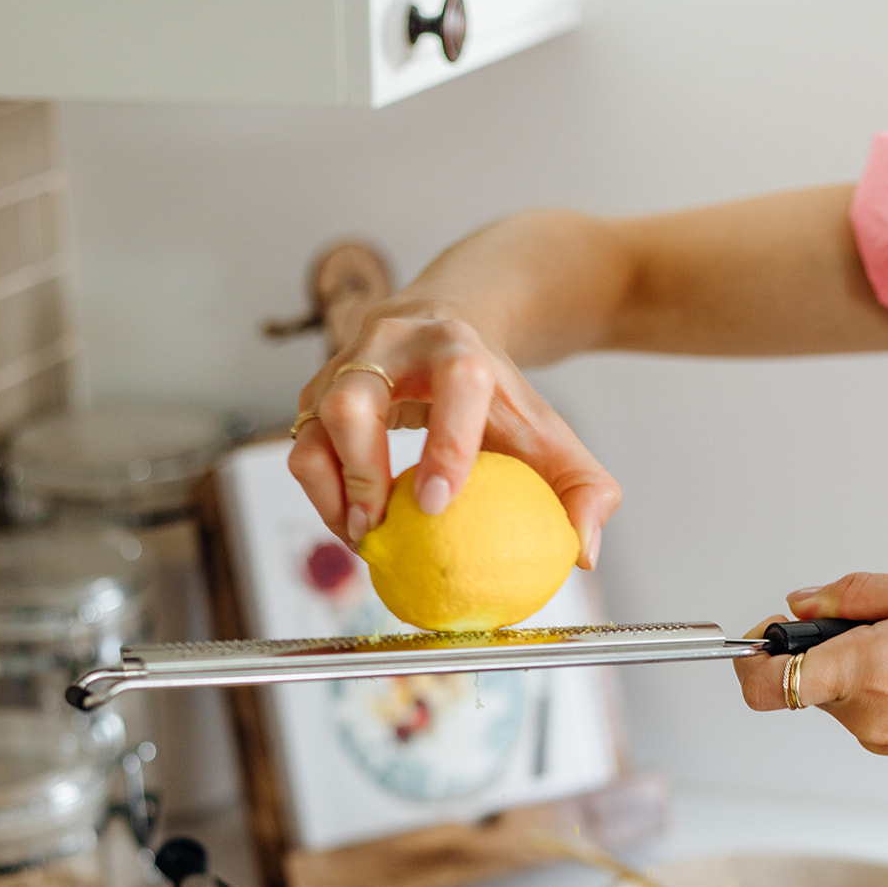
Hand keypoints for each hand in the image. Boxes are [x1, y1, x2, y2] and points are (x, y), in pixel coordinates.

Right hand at [286, 310, 620, 566]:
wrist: (442, 331)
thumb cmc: (496, 398)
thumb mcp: (548, 433)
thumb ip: (585, 489)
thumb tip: (583, 554)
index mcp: (456, 346)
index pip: (454, 384)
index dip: (446, 444)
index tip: (440, 506)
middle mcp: (390, 345)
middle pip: (353, 401)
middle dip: (360, 472)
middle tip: (381, 530)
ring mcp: (343, 366)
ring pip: (314, 427)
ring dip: (332, 494)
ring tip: (365, 536)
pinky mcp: (316, 393)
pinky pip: (302, 448)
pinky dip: (323, 496)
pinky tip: (355, 525)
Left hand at [735, 572, 887, 767]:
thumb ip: (858, 594)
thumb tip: (802, 602)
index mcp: (868, 671)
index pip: (766, 681)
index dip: (752, 655)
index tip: (765, 632)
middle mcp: (865, 714)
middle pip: (800, 677)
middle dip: (820, 644)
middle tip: (864, 620)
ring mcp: (878, 737)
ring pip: (831, 690)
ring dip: (850, 663)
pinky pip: (859, 706)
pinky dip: (872, 682)